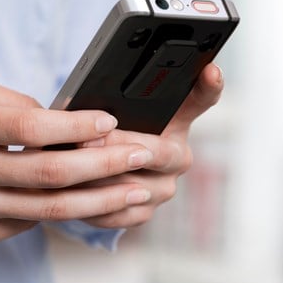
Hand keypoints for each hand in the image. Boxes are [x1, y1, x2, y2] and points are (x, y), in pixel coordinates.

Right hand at [0, 76, 155, 243]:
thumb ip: (15, 102)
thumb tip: (66, 119)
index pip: (31, 127)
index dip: (76, 127)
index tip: (109, 121)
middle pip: (50, 172)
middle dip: (105, 165)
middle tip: (142, 155)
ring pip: (49, 207)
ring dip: (101, 199)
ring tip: (137, 190)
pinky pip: (32, 221)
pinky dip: (67, 211)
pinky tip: (98, 203)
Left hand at [82, 63, 223, 228]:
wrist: (83, 172)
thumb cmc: (97, 132)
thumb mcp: (105, 110)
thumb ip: (110, 102)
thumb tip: (89, 103)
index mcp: (175, 122)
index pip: (200, 100)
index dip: (208, 86)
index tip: (211, 70)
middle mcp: (177, 156)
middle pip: (161, 152)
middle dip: (122, 145)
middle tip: (90, 139)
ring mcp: (163, 187)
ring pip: (137, 186)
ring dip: (102, 177)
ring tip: (71, 164)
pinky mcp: (143, 212)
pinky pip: (121, 212)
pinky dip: (96, 204)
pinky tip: (75, 192)